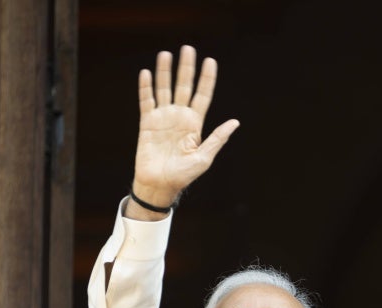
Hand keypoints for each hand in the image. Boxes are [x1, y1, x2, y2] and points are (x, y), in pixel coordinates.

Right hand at [129, 45, 239, 214]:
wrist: (160, 185)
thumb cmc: (184, 175)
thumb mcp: (204, 157)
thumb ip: (217, 138)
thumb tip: (235, 122)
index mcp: (195, 124)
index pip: (203, 95)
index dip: (207, 79)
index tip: (210, 61)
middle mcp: (180, 117)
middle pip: (184, 86)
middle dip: (187, 68)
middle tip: (188, 48)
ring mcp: (163, 118)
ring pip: (165, 89)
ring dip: (165, 72)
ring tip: (166, 54)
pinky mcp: (147, 123)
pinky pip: (146, 101)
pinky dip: (146, 87)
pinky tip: (146, 72)